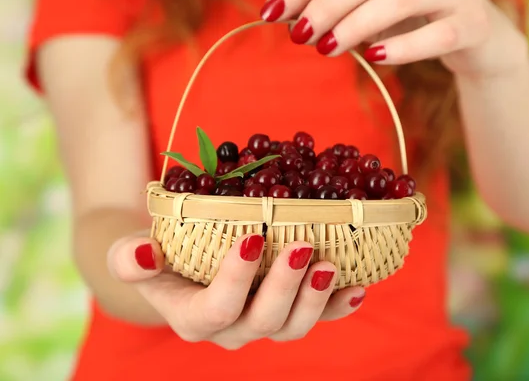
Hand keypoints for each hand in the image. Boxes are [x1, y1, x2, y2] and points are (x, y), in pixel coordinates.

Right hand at [107, 233, 364, 348]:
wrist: (180, 266)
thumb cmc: (157, 256)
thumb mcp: (130, 253)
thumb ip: (129, 259)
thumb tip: (145, 254)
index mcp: (193, 318)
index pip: (214, 309)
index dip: (235, 280)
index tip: (252, 239)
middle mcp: (231, 329)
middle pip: (262, 321)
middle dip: (285, 288)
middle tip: (302, 248)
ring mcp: (262, 323)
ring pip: (292, 326)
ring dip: (316, 300)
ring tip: (330, 265)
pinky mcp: (287, 311)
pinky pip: (318, 317)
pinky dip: (339, 306)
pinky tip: (358, 288)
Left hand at [260, 0, 528, 77]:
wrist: (476, 38)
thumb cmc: (412, 19)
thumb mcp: (371, 6)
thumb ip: (335, 5)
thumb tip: (288, 14)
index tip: (272, 10)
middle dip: (326, 3)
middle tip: (299, 34)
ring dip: (357, 24)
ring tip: (326, 49)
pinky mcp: (472, 23)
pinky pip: (439, 34)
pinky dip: (404, 47)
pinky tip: (375, 58)